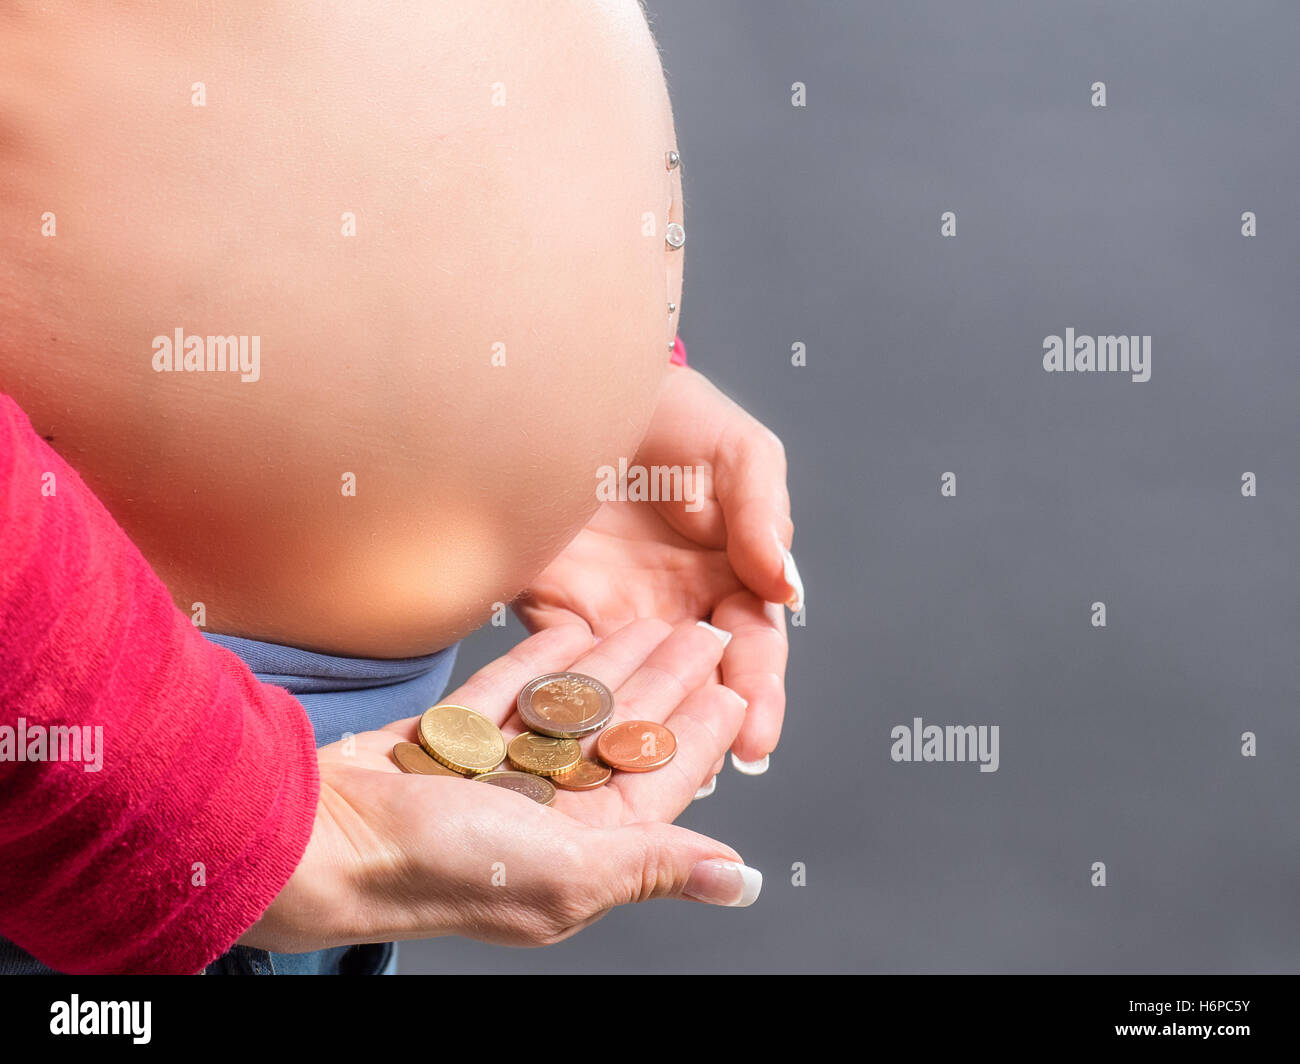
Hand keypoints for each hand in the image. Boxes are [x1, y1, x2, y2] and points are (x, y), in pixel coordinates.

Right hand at [241, 620, 758, 952]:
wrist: (319, 839)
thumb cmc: (438, 869)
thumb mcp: (567, 870)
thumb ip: (653, 864)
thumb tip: (737, 882)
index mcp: (582, 851)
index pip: (658, 780)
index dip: (700, 732)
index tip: (735, 685)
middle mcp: (543, 817)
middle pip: (620, 736)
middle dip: (664, 684)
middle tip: (702, 631)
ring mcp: (493, 778)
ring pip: (568, 711)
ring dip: (610, 667)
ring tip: (646, 621)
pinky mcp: (446, 746)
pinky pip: (505, 697)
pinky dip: (538, 666)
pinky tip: (568, 635)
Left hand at [516, 365, 800, 769]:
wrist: (581, 390)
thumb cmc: (671, 414)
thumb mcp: (737, 452)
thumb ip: (765, 517)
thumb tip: (788, 591)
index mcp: (729, 577)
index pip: (752, 646)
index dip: (759, 691)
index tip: (759, 733)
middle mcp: (675, 608)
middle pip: (697, 685)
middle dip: (708, 731)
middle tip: (712, 771)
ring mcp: (614, 613)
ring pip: (636, 688)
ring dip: (644, 731)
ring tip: (649, 772)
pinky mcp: (553, 607)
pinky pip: (564, 663)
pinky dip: (575, 698)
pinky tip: (581, 733)